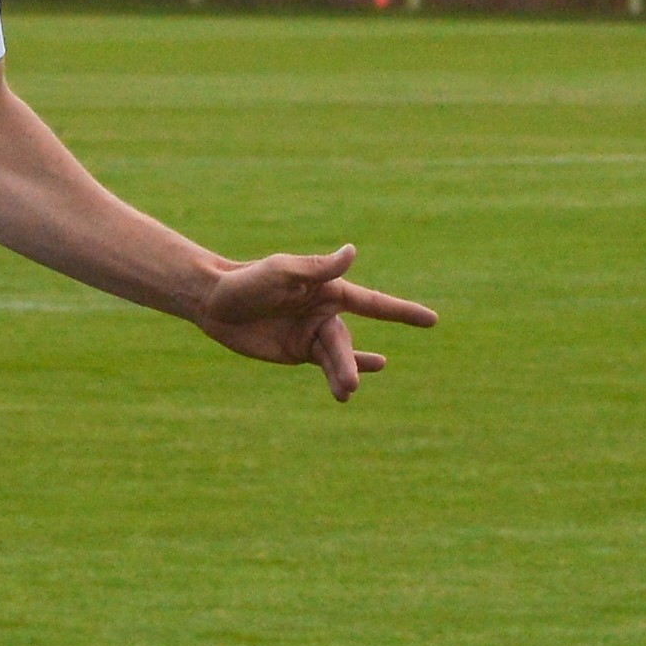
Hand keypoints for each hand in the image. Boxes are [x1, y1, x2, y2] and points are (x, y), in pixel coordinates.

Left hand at [196, 243, 437, 400]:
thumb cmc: (247, 280)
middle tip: (349, 385)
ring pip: (337, 357)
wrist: (213, 301)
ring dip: (343, 373)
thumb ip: (317, 268)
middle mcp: (325, 311)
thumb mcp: (281, 272)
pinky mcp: (296, 352)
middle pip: (346, 341)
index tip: (432, 320)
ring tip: (345, 392)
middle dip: (349, 362)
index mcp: (328, 290)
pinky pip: (324, 365)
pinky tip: (357, 383)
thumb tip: (352, 252)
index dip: (403, 312)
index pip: (374, 303)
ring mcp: (311, 333)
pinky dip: (342, 371)